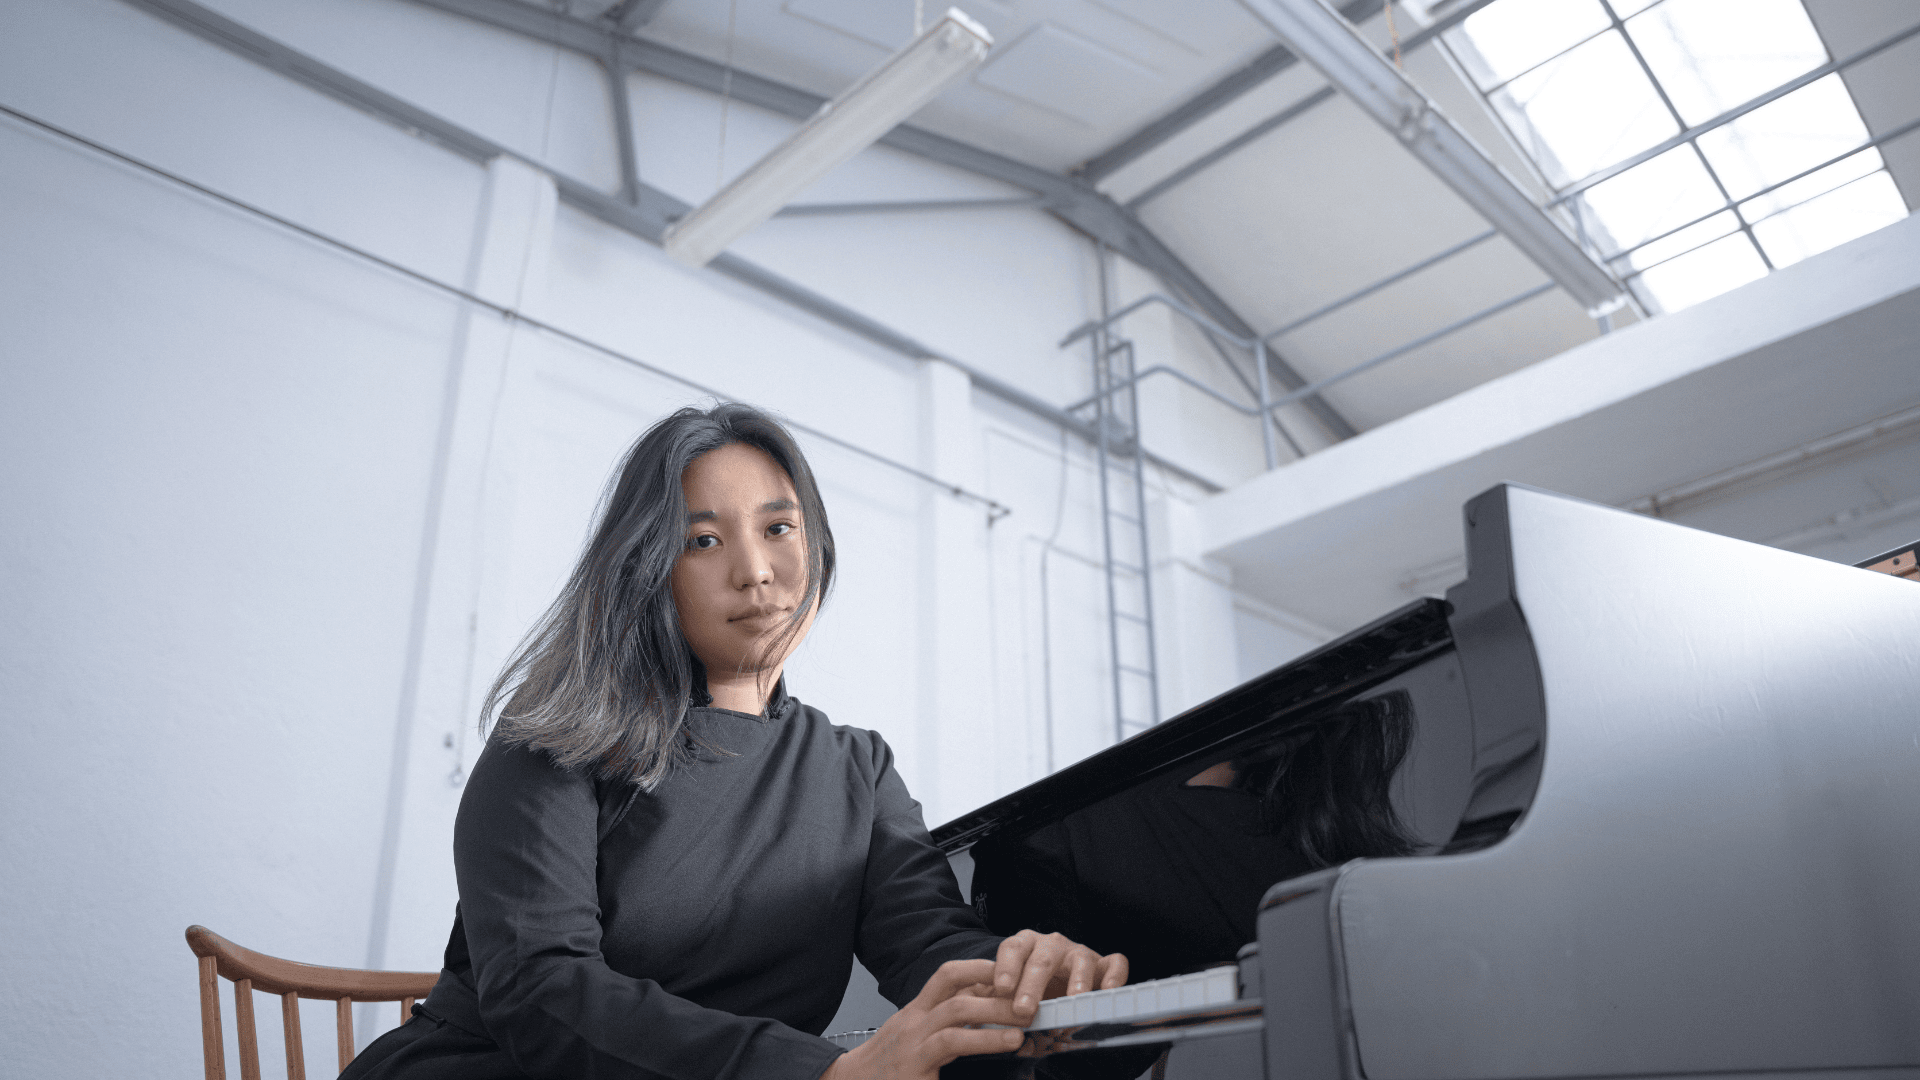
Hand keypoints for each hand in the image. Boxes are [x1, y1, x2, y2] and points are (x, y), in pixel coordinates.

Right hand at [822, 960, 1023, 1079]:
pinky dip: (979, 1045)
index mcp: (916, 1011)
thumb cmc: (889, 1062)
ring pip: (953, 1022)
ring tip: (1020, 1033)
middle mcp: (913, 1023)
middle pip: (956, 998)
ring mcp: (912, 1047)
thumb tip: (986, 1003)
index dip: (979, 969)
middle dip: (996, 999)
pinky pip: (946, 1051)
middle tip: (1028, 1006)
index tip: (1010, 972)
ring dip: (990, 1024)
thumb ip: (945, 1020)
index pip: (947, 977)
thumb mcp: (914, 1033)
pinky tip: (1002, 1050)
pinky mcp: (914, 1070)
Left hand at [989, 930, 1128, 1024]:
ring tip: (1073, 999)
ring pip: (1080, 960)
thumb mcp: (1009, 990)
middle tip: (1024, 1009)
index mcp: (1024, 945)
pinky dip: (1115, 975)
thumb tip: (982, 1015)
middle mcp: (1052, 945)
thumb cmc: (1028, 987)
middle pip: (1041, 959)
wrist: (1054, 983)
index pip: (1012, 948)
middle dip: (1032, 985)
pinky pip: (1114, 963)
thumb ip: (997, 997)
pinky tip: (1108, 990)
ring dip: (1076, 980)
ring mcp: (1079, 953)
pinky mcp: (1103, 964)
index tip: (1002, 989)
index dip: (1006, 967)